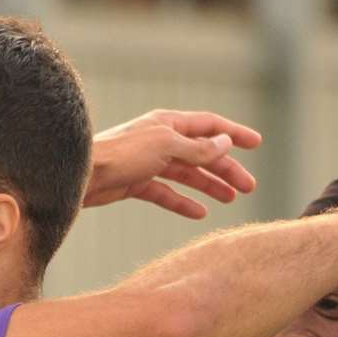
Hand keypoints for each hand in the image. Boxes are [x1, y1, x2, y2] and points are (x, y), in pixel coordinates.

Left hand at [85, 109, 261, 218]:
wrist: (80, 176)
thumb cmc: (120, 155)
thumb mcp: (166, 147)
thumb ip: (197, 148)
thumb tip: (225, 142)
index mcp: (168, 123)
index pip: (210, 125)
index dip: (234, 134)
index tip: (257, 143)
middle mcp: (160, 140)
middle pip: (201, 153)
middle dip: (226, 168)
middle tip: (248, 187)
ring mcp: (148, 162)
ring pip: (186, 174)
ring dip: (209, 186)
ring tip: (230, 200)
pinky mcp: (135, 183)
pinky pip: (166, 193)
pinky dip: (182, 202)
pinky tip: (198, 213)